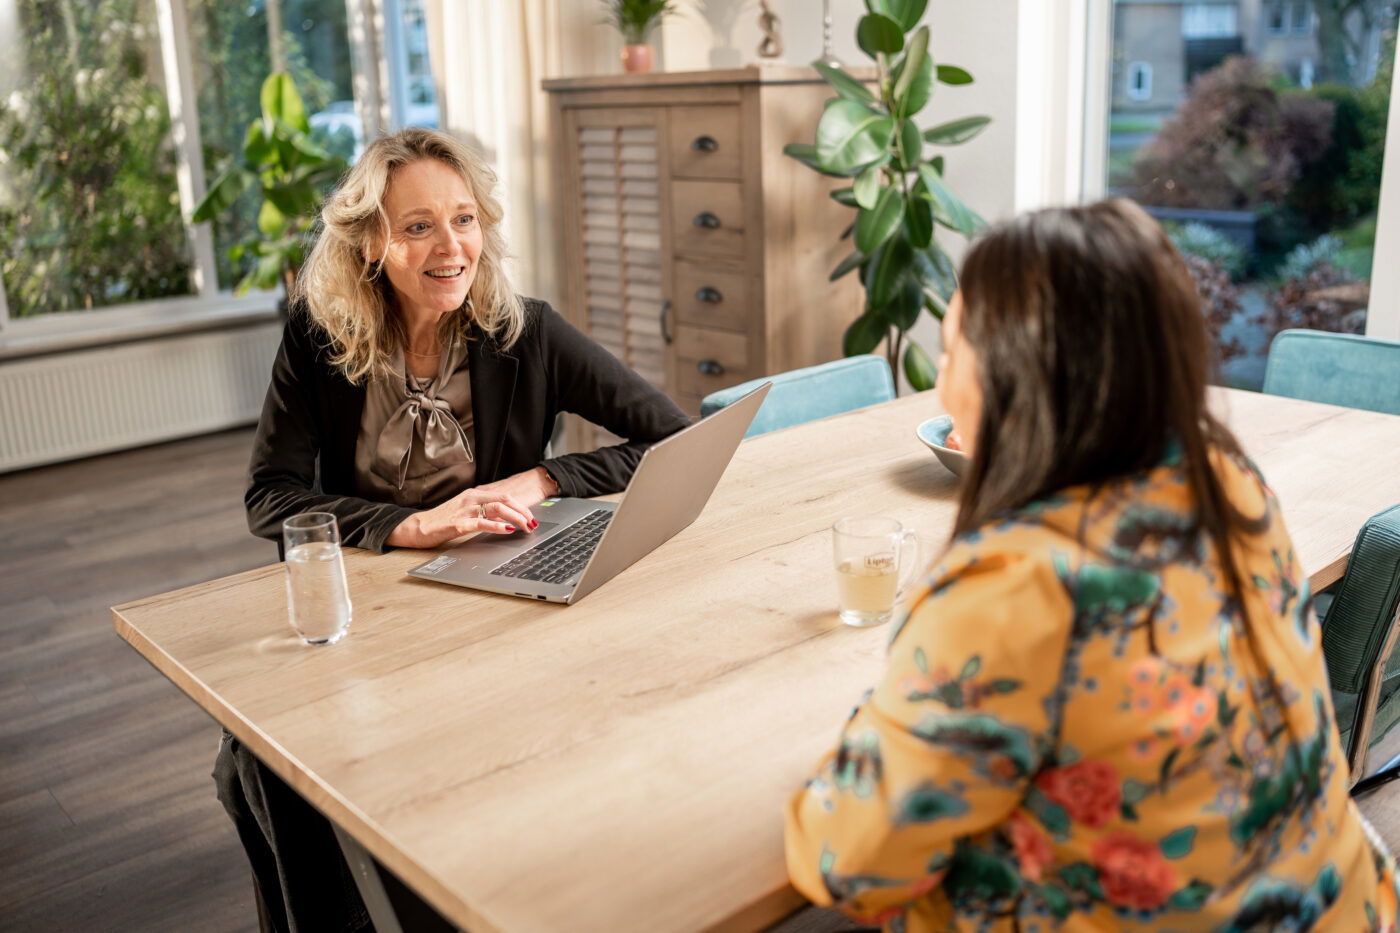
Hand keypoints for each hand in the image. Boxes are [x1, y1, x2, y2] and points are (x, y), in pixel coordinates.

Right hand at [385, 467, 559, 548]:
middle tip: (533, 524)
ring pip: (497, 509)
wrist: (418, 527)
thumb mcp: (465, 510)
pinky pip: (482, 523)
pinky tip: (507, 530)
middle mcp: (471, 498)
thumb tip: (504, 519)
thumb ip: (482, 511)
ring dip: (515, 518)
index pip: (505, 496)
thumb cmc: (442, 520)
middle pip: (505, 500)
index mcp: (474, 494)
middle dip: (523, 512)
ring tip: (526, 527)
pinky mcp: (458, 523)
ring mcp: (465, 510)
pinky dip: (497, 526)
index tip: (531, 517)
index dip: (521, 506)